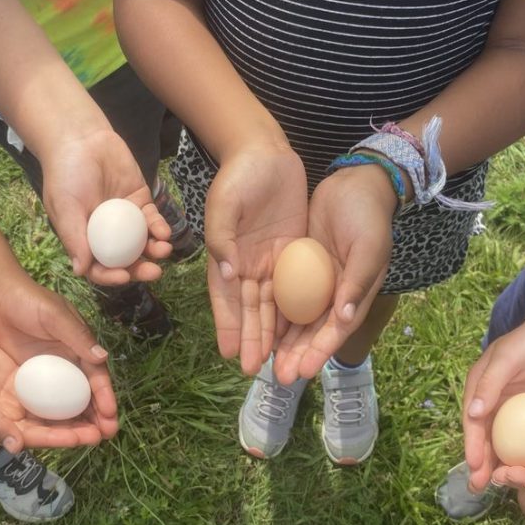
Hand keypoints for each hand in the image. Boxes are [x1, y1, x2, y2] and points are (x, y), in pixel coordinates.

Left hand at [0, 273, 117, 439]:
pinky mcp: (32, 374)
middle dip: (98, 414)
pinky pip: (46, 399)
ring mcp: (51, 369)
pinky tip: (57, 431)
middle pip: (87, 392)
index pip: (97, 376)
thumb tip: (103, 357)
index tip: (111, 416)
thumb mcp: (55, 316)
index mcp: (81, 345)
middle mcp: (70, 360)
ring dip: (79, 419)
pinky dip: (55, 415)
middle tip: (106, 436)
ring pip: (69, 400)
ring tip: (88, 440)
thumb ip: (77, 337)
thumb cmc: (29, 301)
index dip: (105, 396)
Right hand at [0, 323, 108, 450]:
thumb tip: (18, 447)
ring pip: (50, 407)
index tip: (87, 438)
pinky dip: (63, 388)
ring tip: (102, 412)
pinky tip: (85, 386)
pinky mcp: (18, 375)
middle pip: (49, 426)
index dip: (62, 438)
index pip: (36, 437)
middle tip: (105, 429)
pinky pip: (45, 385)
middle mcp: (10, 415)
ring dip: (74, 411)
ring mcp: (15, 395)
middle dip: (75, 429)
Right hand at [41, 130, 172, 284]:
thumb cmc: (65, 174)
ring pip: (143, 243)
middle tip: (154, 272)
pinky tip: (164, 232)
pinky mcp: (140, 202)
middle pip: (126, 260)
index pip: (99, 267)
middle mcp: (106, 235)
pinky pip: (152, 220)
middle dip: (140, 269)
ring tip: (163, 250)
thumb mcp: (65, 207)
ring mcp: (125, 220)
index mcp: (85, 240)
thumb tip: (81, 271)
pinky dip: (160, 228)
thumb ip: (74, 238)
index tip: (124, 277)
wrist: (81, 140)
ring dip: (154, 250)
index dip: (111, 276)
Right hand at [204, 144, 307, 374]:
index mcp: (226, 257)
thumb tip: (228, 272)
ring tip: (278, 362)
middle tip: (256, 371)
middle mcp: (247, 266)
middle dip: (253, 340)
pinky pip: (296, 287)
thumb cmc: (238, 176)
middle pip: (251, 310)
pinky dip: (296, 311)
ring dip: (274, 334)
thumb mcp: (224, 204)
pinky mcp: (293, 253)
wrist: (265, 153)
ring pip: (274, 306)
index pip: (226, 300)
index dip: (228, 327)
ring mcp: (271, 262)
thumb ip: (223, 238)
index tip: (231, 355)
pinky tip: (301, 334)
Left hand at [272, 164, 394, 384]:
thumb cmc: (368, 215)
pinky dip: (276, 312)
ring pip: (298, 317)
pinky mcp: (302, 264)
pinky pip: (287, 293)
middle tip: (277, 376)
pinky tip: (260, 328)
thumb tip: (345, 318)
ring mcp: (319, 279)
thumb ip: (356, 283)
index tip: (302, 372)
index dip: (319, 352)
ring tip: (265, 362)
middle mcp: (337, 292)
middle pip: (314, 330)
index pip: (336, 329)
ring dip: (283, 340)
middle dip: (297, 354)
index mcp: (356, 292)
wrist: (356, 182)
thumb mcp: (367, 247)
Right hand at [462, 318, 524, 492]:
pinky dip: (522, 455)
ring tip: (499, 487)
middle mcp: (493, 401)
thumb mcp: (508, 359)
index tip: (474, 466)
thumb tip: (472, 413)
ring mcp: (514, 409)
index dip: (472, 445)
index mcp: (480, 388)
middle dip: (481, 462)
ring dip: (500, 463)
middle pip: (485, 437)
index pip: (473, 422)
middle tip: (479, 487)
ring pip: (504, 442)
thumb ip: (490, 384)